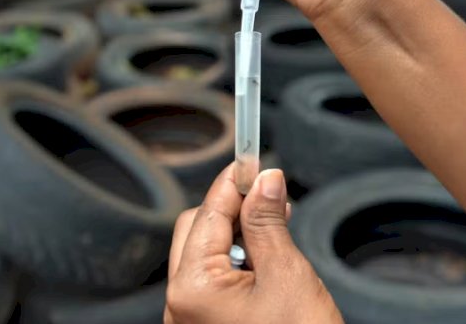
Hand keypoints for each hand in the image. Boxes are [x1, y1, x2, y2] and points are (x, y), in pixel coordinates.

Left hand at [165, 165, 342, 323]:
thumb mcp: (286, 275)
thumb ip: (267, 222)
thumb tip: (264, 181)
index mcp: (192, 288)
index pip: (208, 213)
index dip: (234, 181)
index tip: (253, 158)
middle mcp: (179, 305)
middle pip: (196, 229)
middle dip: (232, 207)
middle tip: (270, 195)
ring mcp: (189, 320)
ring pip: (203, 252)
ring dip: (236, 232)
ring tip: (275, 224)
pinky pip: (211, 279)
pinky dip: (236, 259)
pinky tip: (265, 254)